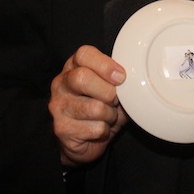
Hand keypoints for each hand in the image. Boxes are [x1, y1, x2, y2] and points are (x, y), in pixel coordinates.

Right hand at [49, 45, 128, 167]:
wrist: (87, 139)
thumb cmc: (102, 106)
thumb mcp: (111, 87)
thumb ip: (117, 77)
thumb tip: (135, 77)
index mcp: (73, 66)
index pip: (84, 54)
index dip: (105, 65)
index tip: (121, 77)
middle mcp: (61, 83)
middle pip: (82, 78)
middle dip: (109, 92)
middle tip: (115, 100)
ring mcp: (58, 106)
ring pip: (94, 107)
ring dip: (110, 115)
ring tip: (109, 116)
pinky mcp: (62, 129)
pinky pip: (95, 128)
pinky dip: (105, 130)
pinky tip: (100, 128)